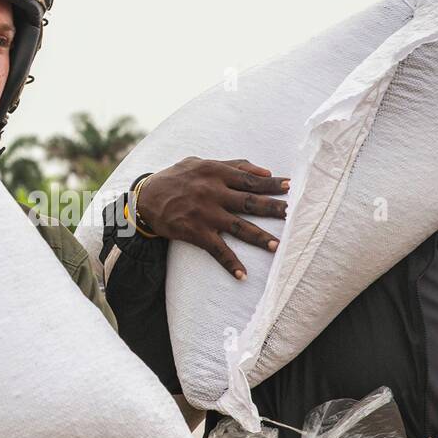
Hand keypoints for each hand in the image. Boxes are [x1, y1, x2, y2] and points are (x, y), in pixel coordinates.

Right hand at [135, 158, 288, 277]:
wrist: (145, 199)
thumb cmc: (177, 178)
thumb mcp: (200, 163)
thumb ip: (233, 165)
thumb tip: (264, 171)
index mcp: (215, 173)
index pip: (250, 178)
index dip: (271, 183)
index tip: (291, 186)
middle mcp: (212, 193)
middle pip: (249, 201)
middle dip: (273, 208)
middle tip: (293, 214)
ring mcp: (204, 214)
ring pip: (238, 227)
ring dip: (259, 237)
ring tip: (277, 246)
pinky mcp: (195, 232)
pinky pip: (217, 250)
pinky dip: (230, 263)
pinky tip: (242, 275)